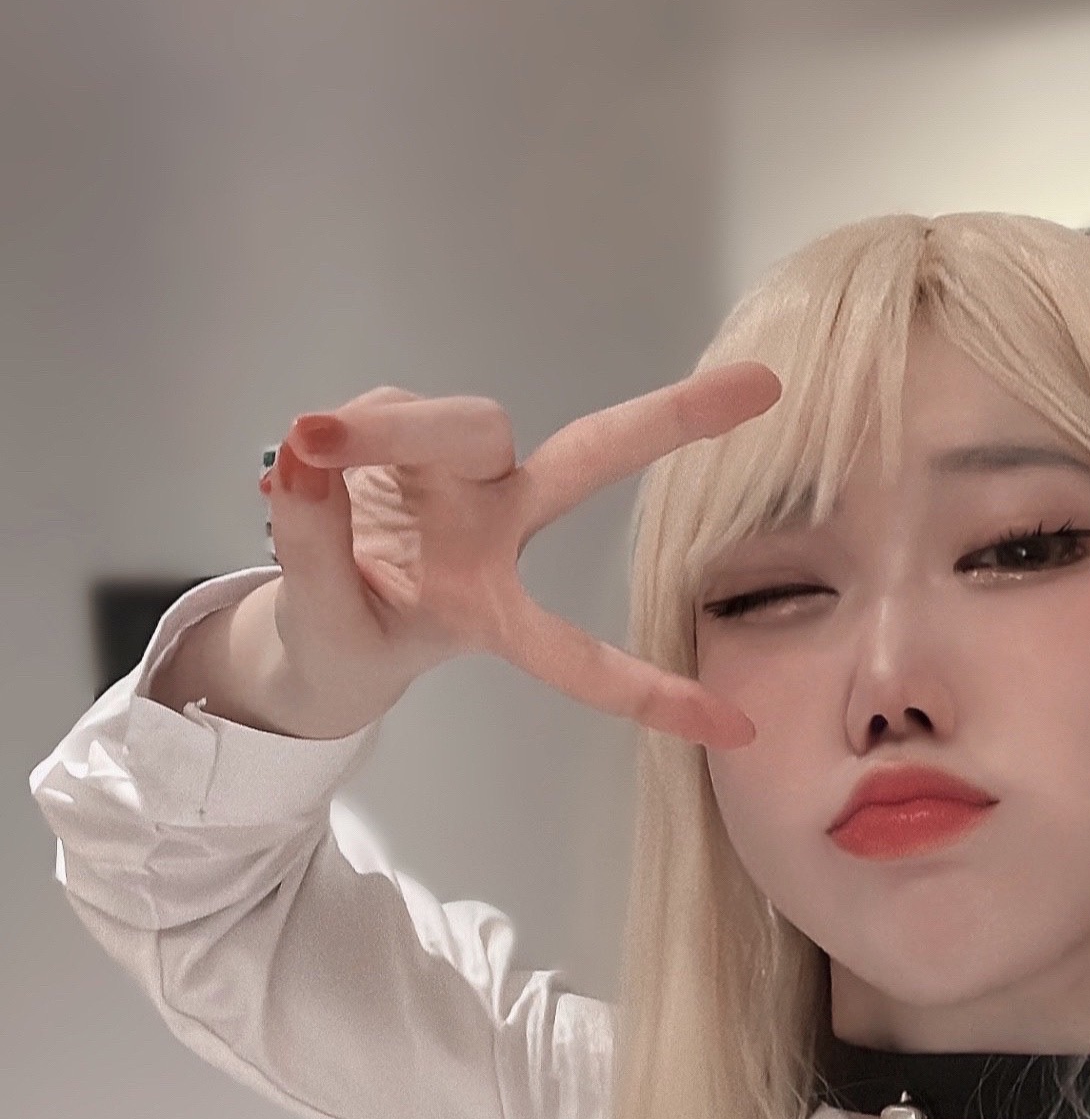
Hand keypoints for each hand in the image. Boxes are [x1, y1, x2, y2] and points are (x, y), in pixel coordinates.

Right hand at [248, 363, 780, 748]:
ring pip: (454, 423)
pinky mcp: (416, 433)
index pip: (578, 658)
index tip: (740, 729)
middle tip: (760, 389)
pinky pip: (383, 412)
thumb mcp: (323, 625)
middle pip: (584, 460)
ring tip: (307, 445)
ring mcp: (464, 475)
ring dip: (381, 430)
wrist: (314, 612)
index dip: (652, 696)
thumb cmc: (347, 638)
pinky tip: (300, 454)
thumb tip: (305, 456)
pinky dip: (337, 432)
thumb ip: (311, 548)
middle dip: (664, 422)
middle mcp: (497, 528)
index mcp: (492, 611)